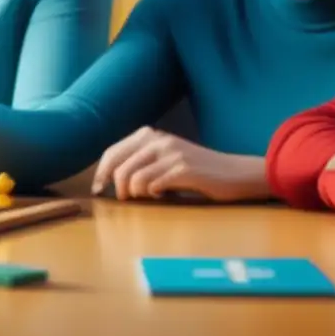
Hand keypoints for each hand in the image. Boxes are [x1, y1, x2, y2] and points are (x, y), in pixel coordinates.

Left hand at [91, 127, 268, 202]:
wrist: (235, 173)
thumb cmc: (198, 170)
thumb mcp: (166, 156)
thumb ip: (142, 160)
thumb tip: (112, 177)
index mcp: (150, 135)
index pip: (113, 152)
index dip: (101, 172)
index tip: (98, 188)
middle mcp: (158, 140)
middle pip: (119, 167)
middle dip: (117, 188)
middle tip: (125, 200)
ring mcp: (171, 154)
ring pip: (133, 179)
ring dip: (136, 194)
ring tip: (150, 197)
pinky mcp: (183, 169)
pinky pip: (152, 186)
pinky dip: (153, 195)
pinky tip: (164, 196)